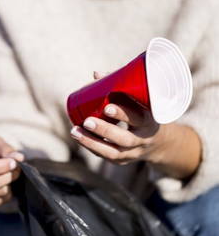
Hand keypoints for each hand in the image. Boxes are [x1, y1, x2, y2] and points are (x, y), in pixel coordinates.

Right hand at [0, 136, 23, 207]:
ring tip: (9, 173)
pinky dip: (8, 192)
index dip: (0, 166)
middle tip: (16, 166)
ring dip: (10, 182)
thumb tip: (19, 158)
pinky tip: (4, 182)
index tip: (13, 162)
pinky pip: (2, 201)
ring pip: (0, 192)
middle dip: (10, 174)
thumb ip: (6, 149)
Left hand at [70, 72, 200, 178]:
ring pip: (113, 153)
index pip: (138, 118)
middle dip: (104, 131)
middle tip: (87, 122)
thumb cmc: (145, 113)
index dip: (122, 114)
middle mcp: (143, 139)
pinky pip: (107, 156)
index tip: (106, 108)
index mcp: (149, 121)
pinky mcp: (123, 160)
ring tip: (75, 132)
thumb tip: (96, 75)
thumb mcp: (142, 101)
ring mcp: (133, 153)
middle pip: (125, 139)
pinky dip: (91, 147)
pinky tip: (79, 138)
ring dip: (91, 143)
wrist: (159, 143)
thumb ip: (122, 87)